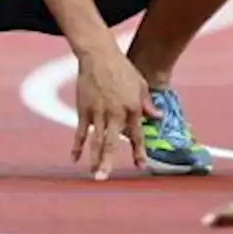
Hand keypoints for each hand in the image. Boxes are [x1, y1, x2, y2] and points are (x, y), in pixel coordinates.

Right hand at [72, 47, 159, 180]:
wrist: (99, 55)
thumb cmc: (122, 68)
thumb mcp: (140, 84)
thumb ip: (148, 104)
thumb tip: (158, 117)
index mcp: (132, 108)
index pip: (137, 135)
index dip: (139, 152)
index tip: (141, 166)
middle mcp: (115, 113)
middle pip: (112, 142)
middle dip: (108, 161)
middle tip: (104, 178)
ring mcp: (98, 112)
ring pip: (95, 140)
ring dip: (94, 159)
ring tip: (94, 175)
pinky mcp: (84, 109)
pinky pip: (80, 132)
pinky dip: (77, 146)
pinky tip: (74, 159)